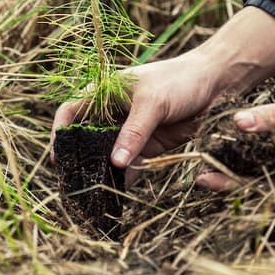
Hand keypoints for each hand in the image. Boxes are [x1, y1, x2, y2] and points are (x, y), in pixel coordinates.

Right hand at [52, 50, 223, 185]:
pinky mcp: (148, 145)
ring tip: (93, 194)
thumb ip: (134, 132)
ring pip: (108, 155)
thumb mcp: (153, 103)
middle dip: (80, 159)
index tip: (58, 156)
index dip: (61, 132)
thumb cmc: (178, 79)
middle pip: (87, 138)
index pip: (72, 111)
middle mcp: (113, 113)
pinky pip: (131, 166)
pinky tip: (117, 194)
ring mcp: (130, 130)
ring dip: (102, 173)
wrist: (216, 83)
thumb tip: (115, 163)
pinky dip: (124, 179)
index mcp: (105, 92)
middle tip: (72, 183)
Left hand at [197, 78, 274, 190]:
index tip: (201, 178)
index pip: (259, 185)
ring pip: (270, 173)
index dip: (228, 183)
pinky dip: (258, 157)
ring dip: (242, 168)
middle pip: (262, 183)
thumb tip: (239, 122)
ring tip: (212, 161)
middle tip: (198, 172)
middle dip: (230, 179)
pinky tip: (242, 146)